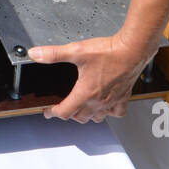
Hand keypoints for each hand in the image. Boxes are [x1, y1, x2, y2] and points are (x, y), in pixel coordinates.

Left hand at [29, 33, 152, 122]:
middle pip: (79, 117)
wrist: (133, 50)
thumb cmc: (109, 52)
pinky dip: (109, 113)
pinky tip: (106, 108)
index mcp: (85, 93)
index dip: (53, 113)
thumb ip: (53, 54)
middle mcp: (98, 101)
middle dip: (68, 114)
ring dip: (86, 116)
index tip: (48, 111)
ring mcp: (112, 101)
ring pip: (96, 118)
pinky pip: (116, 113)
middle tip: (62, 108)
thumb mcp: (76, 51)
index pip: (65, 112)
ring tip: (80, 109)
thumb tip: (36, 54)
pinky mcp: (123, 96)